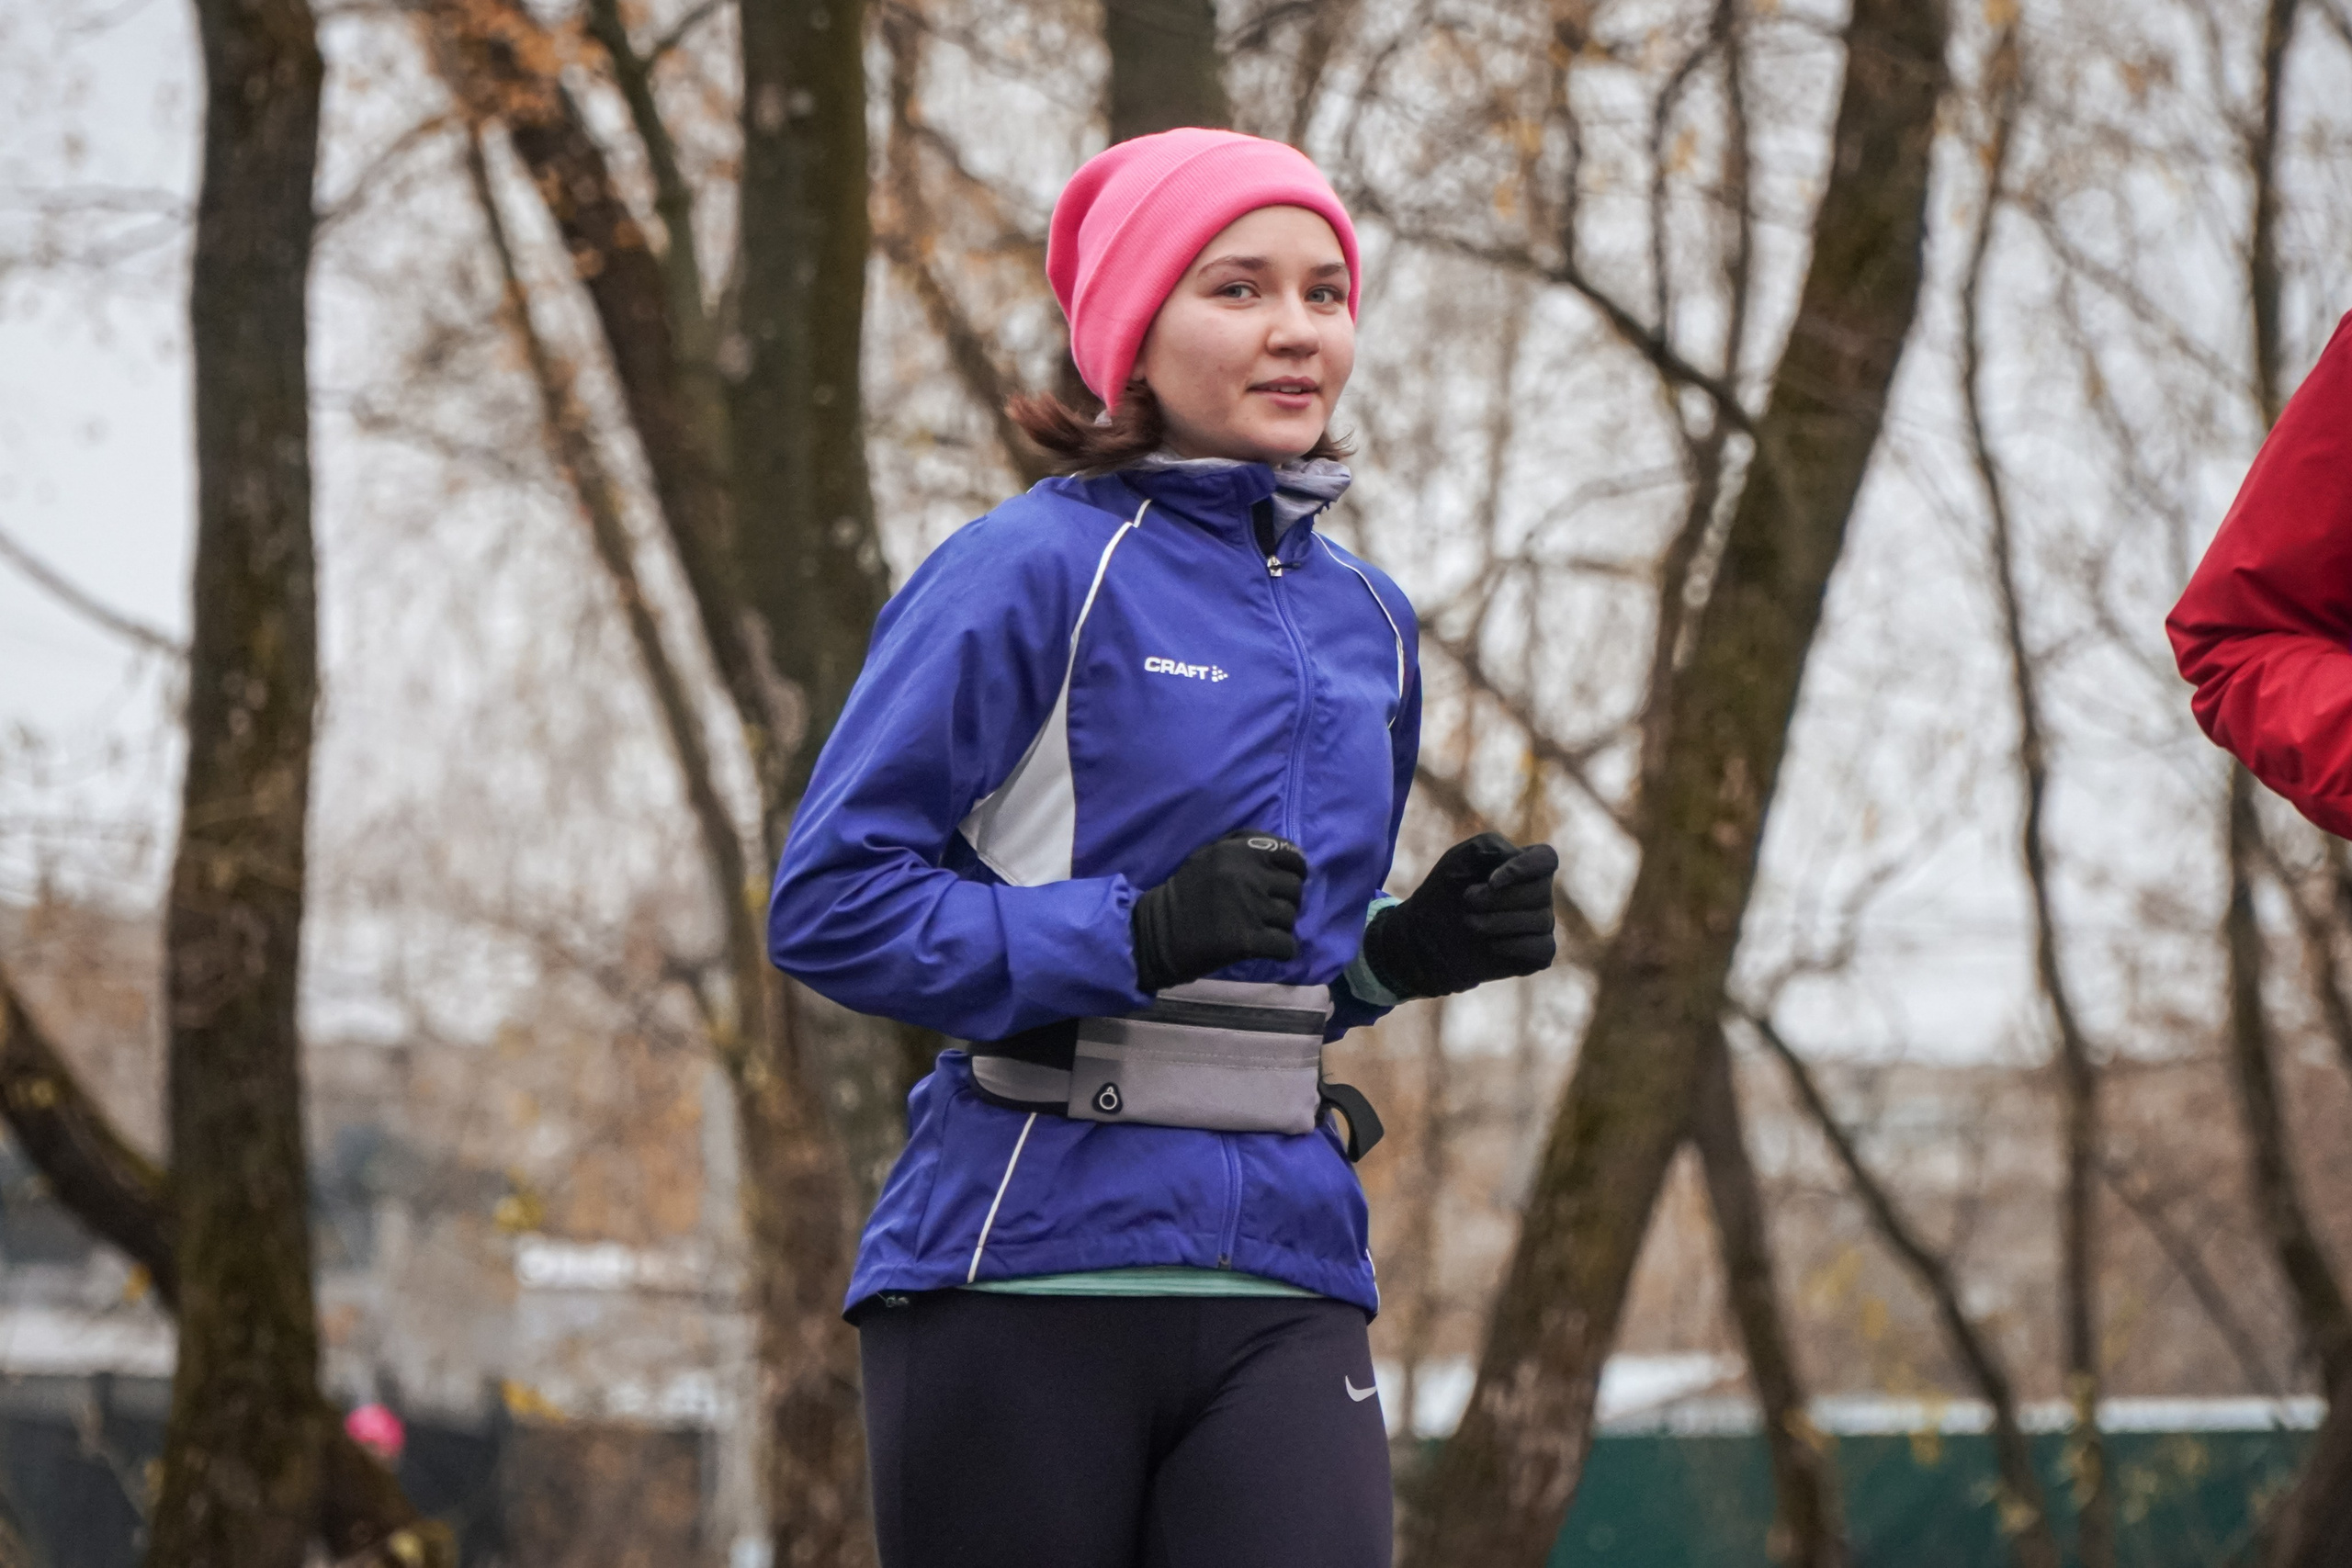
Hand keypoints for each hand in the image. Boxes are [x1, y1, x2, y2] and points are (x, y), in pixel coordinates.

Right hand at [1131, 830, 1308, 992]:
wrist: (1159, 933)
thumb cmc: (1187, 892)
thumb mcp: (1210, 853)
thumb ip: (1247, 845)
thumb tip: (1290, 853)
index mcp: (1241, 850)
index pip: (1292, 857)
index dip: (1295, 871)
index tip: (1285, 883)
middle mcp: (1249, 876)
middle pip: (1295, 889)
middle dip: (1286, 900)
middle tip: (1269, 910)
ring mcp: (1250, 909)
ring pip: (1291, 918)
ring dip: (1280, 926)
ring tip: (1261, 928)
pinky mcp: (1248, 941)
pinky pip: (1286, 946)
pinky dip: (1281, 950)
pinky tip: (1266, 948)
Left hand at [1359, 831, 1556, 998]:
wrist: (1428, 937)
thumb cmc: (1444, 893)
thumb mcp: (1457, 860)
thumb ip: (1488, 845)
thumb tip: (1516, 854)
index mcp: (1523, 865)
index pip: (1547, 859)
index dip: (1524, 868)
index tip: (1492, 881)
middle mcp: (1538, 893)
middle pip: (1542, 891)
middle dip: (1498, 899)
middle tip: (1467, 900)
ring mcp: (1540, 924)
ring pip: (1542, 921)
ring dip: (1498, 922)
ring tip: (1469, 923)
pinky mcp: (1538, 953)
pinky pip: (1544, 949)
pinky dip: (1515, 947)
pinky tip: (1490, 945)